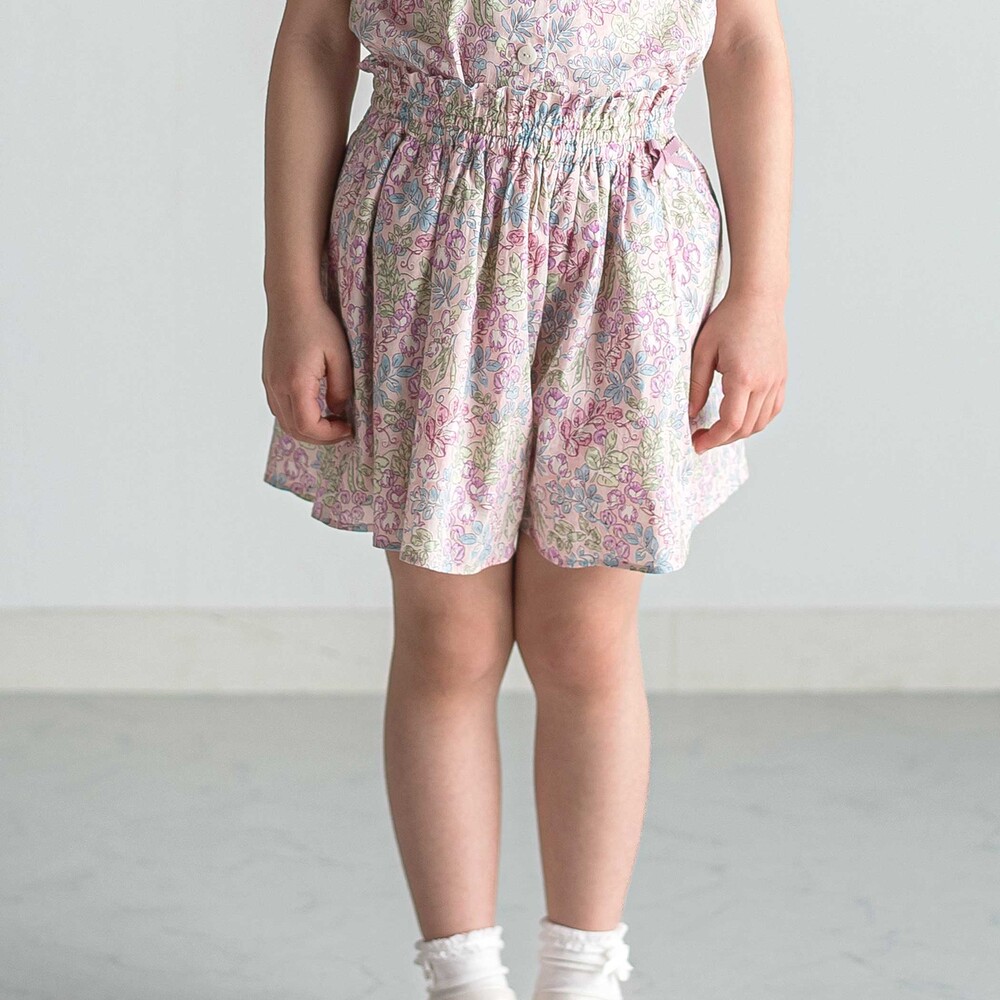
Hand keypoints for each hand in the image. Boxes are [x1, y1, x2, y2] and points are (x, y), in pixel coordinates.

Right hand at [261, 289, 354, 445]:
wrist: (290, 300)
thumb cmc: (318, 323)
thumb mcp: (340, 356)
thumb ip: (341, 389)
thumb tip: (337, 411)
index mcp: (295, 382)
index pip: (307, 426)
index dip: (329, 435)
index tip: (348, 428)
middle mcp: (277, 386)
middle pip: (294, 429)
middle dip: (320, 437)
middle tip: (343, 430)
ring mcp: (269, 382)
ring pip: (284, 421)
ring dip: (308, 428)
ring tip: (331, 421)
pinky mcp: (268, 377)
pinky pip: (279, 408)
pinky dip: (297, 417)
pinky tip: (315, 408)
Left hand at [687, 290, 786, 453]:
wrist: (759, 299)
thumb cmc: (728, 320)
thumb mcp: (703, 351)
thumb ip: (697, 385)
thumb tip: (692, 413)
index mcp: (743, 378)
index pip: (731, 423)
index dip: (713, 439)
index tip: (697, 444)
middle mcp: (765, 383)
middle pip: (746, 428)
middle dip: (722, 439)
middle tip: (702, 438)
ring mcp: (777, 380)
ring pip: (761, 422)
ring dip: (740, 433)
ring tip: (719, 430)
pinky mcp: (781, 376)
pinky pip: (773, 410)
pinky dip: (758, 421)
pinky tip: (742, 419)